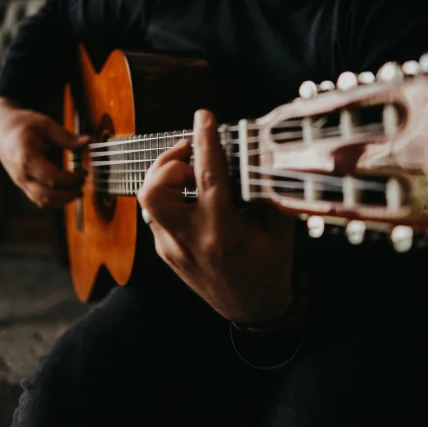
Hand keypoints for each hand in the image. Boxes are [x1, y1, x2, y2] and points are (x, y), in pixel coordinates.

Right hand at [0, 97, 88, 208]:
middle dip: (70, 193)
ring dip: (63, 200)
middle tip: (82, 183)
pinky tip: (67, 190)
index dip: (72, 179)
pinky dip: (55, 199)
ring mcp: (21, 182)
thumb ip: (66, 136)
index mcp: (27, 159)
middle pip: (48, 196)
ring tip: (77, 188)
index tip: (84, 171)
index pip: (53, 179)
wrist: (1, 129)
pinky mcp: (23, 184)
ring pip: (43, 201)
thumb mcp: (45, 124)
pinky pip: (39, 199)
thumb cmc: (21, 125)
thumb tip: (87, 141)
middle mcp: (22, 175)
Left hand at [137, 108, 294, 324]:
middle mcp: (190, 240)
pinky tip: (194, 196)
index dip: (205, 141)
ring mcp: (172, 248)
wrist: (252, 310)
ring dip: (167, 177)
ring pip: (150, 200)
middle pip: (155, 189)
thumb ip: (264, 192)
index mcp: (222, 234)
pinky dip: (172, 196)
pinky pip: (158, 213)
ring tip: (193, 173)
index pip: (207, 177)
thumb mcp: (278, 229)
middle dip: (170, 161)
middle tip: (193, 153)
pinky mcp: (165, 252)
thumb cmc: (270, 268)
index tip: (204, 116)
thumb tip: (253, 156)